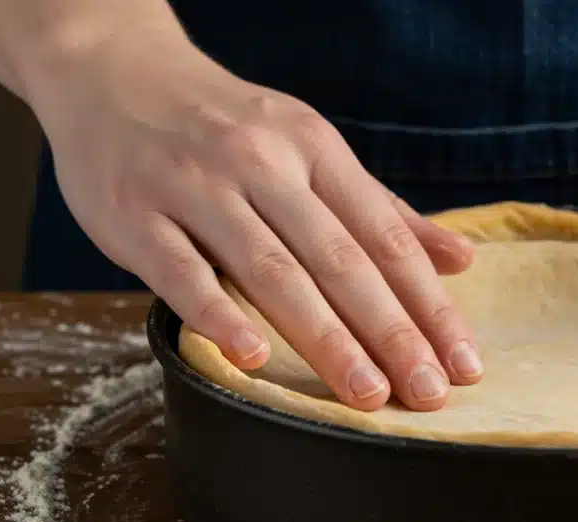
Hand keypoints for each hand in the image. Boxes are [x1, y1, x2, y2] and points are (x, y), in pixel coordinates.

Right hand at [30, 28, 483, 410]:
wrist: (115, 71)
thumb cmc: (229, 126)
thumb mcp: (311, 149)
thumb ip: (382, 210)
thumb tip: (461, 259)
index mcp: (314, 149)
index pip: (385, 238)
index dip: (428, 304)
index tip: (462, 363)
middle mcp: (261, 164)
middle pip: (339, 260)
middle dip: (392, 332)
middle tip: (429, 393)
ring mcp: (195, 187)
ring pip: (272, 270)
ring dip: (325, 337)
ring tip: (367, 393)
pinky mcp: (134, 214)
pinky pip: (180, 271)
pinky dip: (217, 313)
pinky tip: (252, 356)